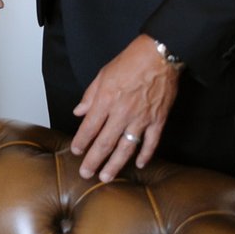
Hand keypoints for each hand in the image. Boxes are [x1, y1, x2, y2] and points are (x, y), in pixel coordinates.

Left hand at [69, 35, 180, 181]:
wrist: (158, 56)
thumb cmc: (129, 62)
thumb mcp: (103, 74)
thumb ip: (90, 96)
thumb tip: (79, 112)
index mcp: (106, 100)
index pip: (89, 127)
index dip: (81, 142)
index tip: (76, 151)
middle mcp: (122, 113)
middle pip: (105, 142)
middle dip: (94, 160)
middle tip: (86, 174)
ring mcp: (141, 119)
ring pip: (126, 148)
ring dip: (115, 164)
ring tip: (106, 177)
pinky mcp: (157, 120)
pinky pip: (150, 142)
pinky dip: (145, 155)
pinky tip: (138, 164)